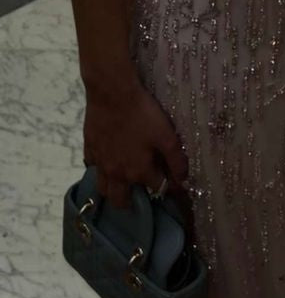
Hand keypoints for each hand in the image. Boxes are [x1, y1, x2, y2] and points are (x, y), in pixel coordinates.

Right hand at [83, 80, 188, 210]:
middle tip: (140, 195)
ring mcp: (100, 163)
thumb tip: (183, 180)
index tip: (173, 186)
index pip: (157, 189)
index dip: (168, 187)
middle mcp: (117, 174)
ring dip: (113, 191)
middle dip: (133, 203)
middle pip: (122, 201)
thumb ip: (176, 160)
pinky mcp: (89, 149)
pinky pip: (92, 169)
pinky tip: (106, 162)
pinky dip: (100, 171)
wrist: (111, 94)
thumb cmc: (142, 114)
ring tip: (121, 185)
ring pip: (103, 190)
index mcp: (138, 172)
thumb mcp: (167, 135)